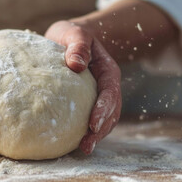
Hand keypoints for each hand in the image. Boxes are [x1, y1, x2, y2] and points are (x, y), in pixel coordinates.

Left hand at [45, 21, 121, 154]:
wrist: (70, 38)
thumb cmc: (72, 35)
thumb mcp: (75, 33)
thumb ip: (78, 45)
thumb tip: (76, 65)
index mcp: (107, 71)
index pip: (109, 92)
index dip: (103, 109)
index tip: (93, 124)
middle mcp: (107, 87)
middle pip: (111, 111)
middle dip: (101, 129)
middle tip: (87, 144)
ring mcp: (99, 97)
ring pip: (105, 120)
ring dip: (96, 136)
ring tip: (83, 149)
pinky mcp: (87, 103)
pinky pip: (91, 120)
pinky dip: (87, 132)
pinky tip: (74, 143)